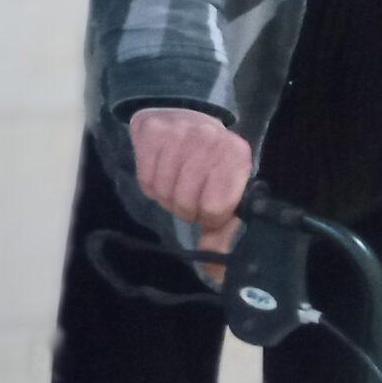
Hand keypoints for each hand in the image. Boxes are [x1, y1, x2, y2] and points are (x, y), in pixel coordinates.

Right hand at [127, 107, 251, 269]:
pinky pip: (145, 180)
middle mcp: (208, 140)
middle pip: (186, 203)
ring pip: (164, 193)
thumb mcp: (226, 186)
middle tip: (189, 196)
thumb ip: (222, 228)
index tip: (208, 211)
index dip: (208, 218)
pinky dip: (151, 185)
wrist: (181, 109)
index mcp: (236, 155)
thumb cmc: (209, 157)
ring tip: (175, 181)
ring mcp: (178, 133)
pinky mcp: (151, 132)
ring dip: (167, 197)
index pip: (216, 208)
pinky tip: (161, 171)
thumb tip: (215, 273)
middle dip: (185, 208)